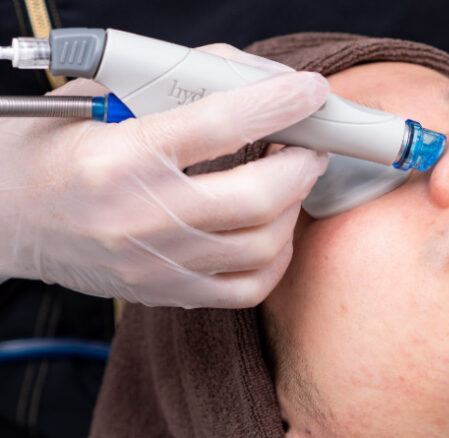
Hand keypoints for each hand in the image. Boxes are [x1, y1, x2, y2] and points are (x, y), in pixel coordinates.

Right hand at [0, 44, 328, 308]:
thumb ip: (180, 79)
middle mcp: (139, 218)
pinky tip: (273, 228)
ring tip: (291, 180)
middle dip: (302, 164)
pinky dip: (275, 256)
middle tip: (311, 144)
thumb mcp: (102, 96)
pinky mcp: (165, 291)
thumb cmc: (53, 148)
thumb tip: (256, 77)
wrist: (5, 216)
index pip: (222, 123)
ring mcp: (155, 264)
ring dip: (294, 206)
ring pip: (262, 245)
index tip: (310, 90)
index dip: (279, 102)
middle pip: (257, 197)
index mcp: (120, 157)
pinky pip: (247, 288)